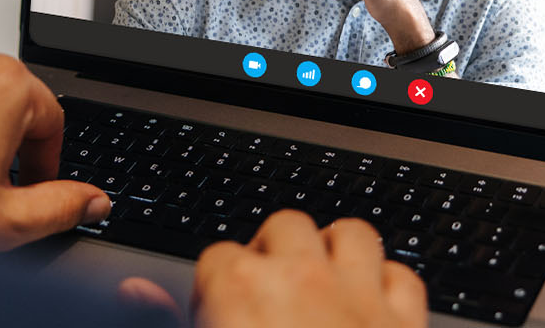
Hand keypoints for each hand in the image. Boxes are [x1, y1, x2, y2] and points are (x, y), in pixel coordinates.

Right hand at [193, 213, 427, 327]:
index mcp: (240, 289)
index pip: (217, 258)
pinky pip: (401, 278)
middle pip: (284, 227)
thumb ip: (177, 317)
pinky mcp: (402, 324)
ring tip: (321, 281)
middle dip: (275, 253)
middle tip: (269, 297)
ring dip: (335, 251)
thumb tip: (141, 297)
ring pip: (351, 234)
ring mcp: (356, 297)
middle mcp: (301, 279)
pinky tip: (372, 306)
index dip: (214, 288)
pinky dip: (388, 286)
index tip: (218, 314)